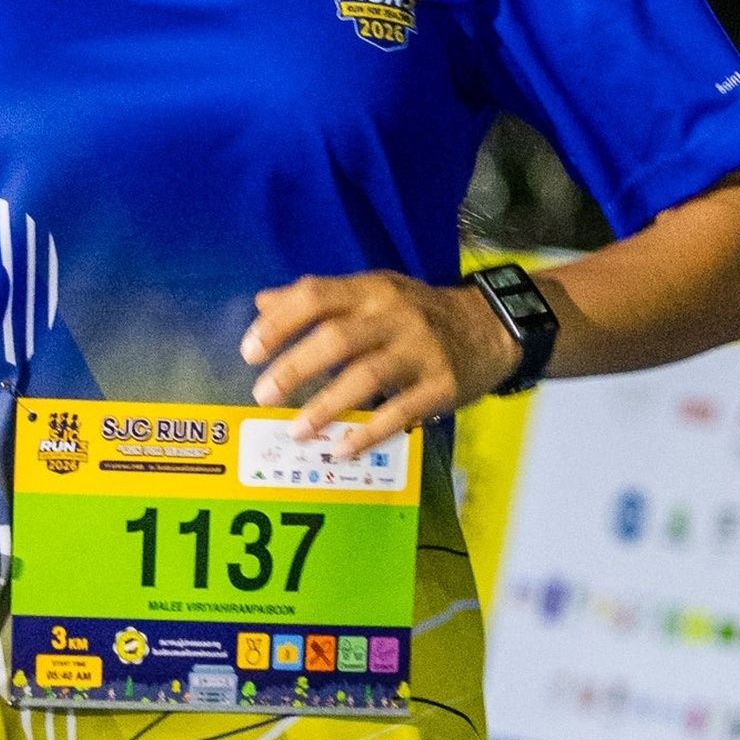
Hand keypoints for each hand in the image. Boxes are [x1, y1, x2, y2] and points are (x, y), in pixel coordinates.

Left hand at [239, 270, 514, 456]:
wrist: (490, 327)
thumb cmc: (417, 312)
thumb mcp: (372, 292)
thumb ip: (318, 298)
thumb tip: (261, 303)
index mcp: (370, 290)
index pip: (316, 297)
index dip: (278, 323)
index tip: (250, 352)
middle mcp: (394, 315)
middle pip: (336, 339)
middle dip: (294, 368)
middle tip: (262, 395)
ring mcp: (420, 350)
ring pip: (366, 377)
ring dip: (326, 407)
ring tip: (296, 430)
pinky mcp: (441, 385)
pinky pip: (399, 413)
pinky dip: (367, 433)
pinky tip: (341, 449)